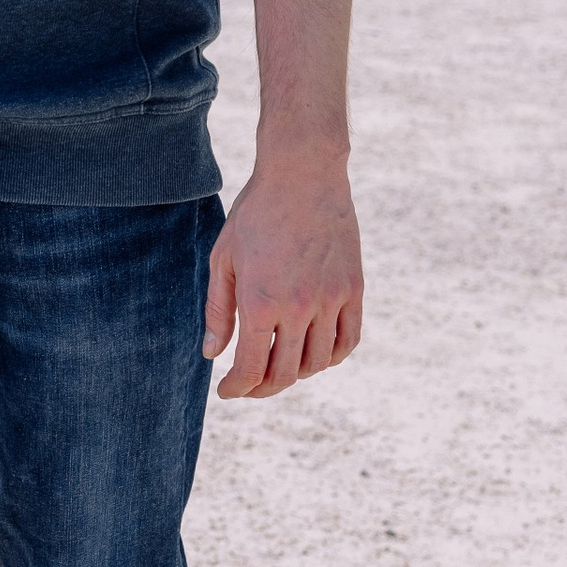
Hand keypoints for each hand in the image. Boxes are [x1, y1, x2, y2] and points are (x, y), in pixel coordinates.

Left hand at [204, 151, 361, 398]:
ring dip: (296, 374)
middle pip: (285, 374)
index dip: (237, 388)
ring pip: (318, 363)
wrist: (303, 174)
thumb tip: (212, 355)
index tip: (227, 391)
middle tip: (249, 386)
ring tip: (278, 365)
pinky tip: (313, 354)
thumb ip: (217, 311)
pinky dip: (331, 358)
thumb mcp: (223, 259)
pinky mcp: (353, 290)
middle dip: (262, 388)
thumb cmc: (255, 214)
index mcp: (260, 301)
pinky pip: (348, 341)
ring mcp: (331, 300)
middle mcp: (298, 307)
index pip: (250, 368)